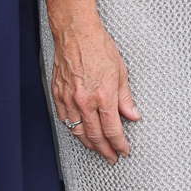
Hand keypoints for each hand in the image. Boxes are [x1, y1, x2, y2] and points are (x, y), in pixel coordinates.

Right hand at [48, 0, 142, 162]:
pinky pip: (65, 120)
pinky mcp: (57, 94)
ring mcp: (69, 99)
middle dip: (105, 150)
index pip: (112, 130)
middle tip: (112, 157)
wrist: (76, 33)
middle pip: (95, 136)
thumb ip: (126, 98)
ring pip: (78, 131)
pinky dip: (73, 130)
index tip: (124, 151)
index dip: (119, 144)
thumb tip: (133, 115)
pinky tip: (80, 133)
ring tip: (98, 150)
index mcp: (103, 96)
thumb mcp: (121, 71)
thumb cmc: (99, 47)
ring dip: (89, 144)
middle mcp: (85, 101)